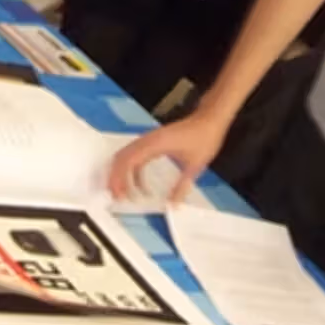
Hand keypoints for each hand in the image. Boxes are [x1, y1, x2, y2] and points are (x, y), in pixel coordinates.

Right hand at [109, 112, 227, 203]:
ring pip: (126, 155)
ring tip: (122, 193)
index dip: (121, 179)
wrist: (209, 119)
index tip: (121, 196)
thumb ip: (182, 187)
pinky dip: (132, 170)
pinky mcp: (153, 141)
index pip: (129, 161)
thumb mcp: (195, 166)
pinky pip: (135, 155)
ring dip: (121, 173)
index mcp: (156, 144)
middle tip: (116, 197)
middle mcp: (148, 140)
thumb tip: (173, 206)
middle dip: (115, 178)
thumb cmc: (204, 138)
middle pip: (122, 158)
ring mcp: (149, 139)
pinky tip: (139, 185)